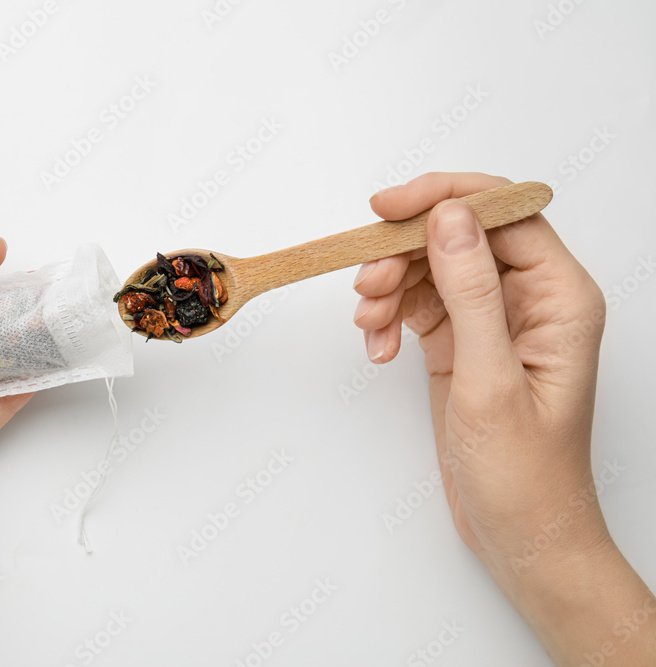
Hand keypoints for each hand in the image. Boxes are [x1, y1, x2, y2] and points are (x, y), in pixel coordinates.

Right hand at [353, 172, 654, 664]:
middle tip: (367, 282)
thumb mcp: (491, 380)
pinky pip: (417, 304)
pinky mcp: (462, 343)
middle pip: (458, 236)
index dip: (443, 199)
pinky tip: (378, 347)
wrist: (519, 534)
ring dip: (389, 287)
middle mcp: (530, 299)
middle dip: (405, 252)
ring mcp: (492, 320)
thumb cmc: (526, 473)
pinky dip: (389, 317)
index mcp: (560, 297)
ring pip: (430, 268)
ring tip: (369, 324)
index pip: (503, 214)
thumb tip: (451, 218)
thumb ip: (472, 292)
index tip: (387, 208)